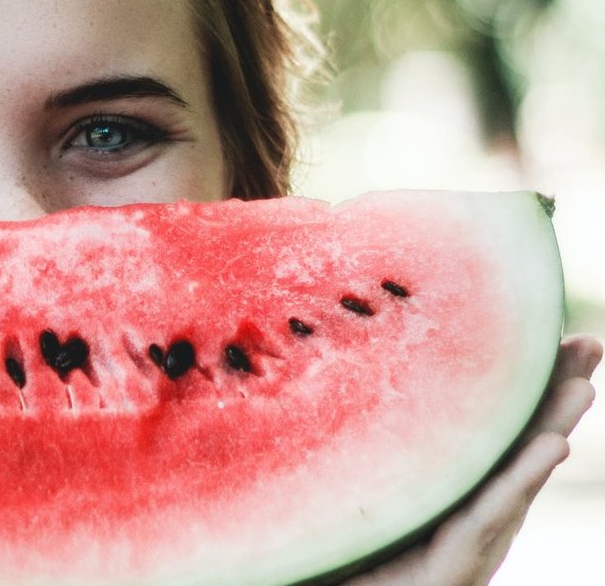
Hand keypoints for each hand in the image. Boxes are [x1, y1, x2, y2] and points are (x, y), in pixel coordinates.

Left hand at [345, 334, 600, 585]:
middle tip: (590, 343)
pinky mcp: (458, 564)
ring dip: (554, 428)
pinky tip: (553, 444)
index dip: (523, 387)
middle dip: (556, 395)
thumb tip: (322, 378)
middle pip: (519, 444)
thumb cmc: (352, 556)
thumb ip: (362, 453)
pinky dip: (522, 476)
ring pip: (518, 475)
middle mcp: (470, 511)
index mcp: (451, 489)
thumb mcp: (361, 494)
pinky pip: (491, 513)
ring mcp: (471, 539)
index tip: (552, 336)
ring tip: (583, 386)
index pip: (493, 429)